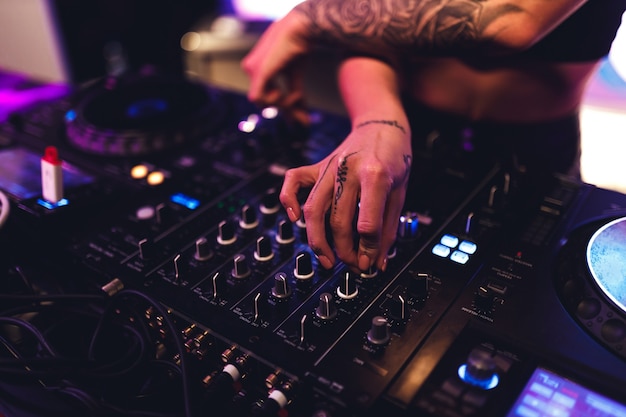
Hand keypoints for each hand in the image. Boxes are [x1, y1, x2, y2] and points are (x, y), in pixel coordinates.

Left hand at [241, 10, 310, 124]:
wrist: (301, 30)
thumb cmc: (299, 46)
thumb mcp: (295, 75)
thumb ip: (296, 95)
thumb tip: (303, 115)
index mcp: (257, 68)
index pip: (266, 94)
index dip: (283, 107)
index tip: (299, 116)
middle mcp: (251, 69)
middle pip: (265, 101)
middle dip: (286, 110)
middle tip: (304, 120)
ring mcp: (252, 70)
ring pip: (263, 102)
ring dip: (284, 104)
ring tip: (297, 97)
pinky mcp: (258, 72)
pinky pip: (260, 98)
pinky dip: (278, 101)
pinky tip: (289, 95)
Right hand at [280, 122, 411, 272]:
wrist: (382, 124)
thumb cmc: (394, 157)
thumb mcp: (400, 192)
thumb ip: (388, 228)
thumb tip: (377, 262)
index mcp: (376, 175)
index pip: (367, 223)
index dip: (368, 250)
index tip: (370, 263)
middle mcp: (348, 170)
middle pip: (337, 221)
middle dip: (344, 251)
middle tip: (352, 265)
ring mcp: (329, 167)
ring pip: (313, 209)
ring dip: (317, 241)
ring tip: (327, 260)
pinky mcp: (317, 166)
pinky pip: (293, 182)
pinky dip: (289, 202)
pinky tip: (295, 220)